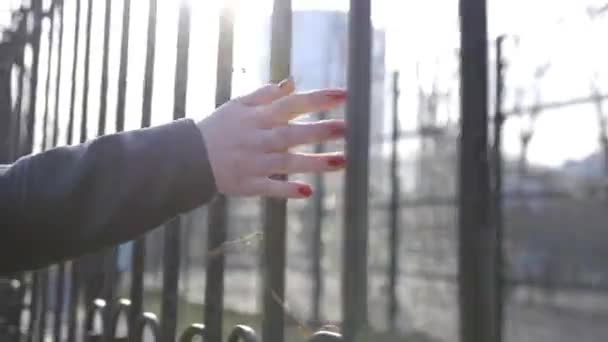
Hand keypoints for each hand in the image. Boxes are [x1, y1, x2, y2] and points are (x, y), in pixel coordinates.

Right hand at [197, 78, 346, 198]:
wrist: (189, 157)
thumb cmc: (219, 128)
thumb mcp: (238, 105)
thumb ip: (266, 95)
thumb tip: (292, 83)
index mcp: (257, 117)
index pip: (292, 104)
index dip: (317, 99)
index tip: (343, 95)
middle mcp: (258, 139)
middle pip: (292, 133)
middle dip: (319, 131)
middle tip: (345, 128)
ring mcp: (254, 163)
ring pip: (287, 162)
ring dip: (314, 162)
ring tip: (341, 161)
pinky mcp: (249, 184)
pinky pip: (270, 188)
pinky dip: (287, 190)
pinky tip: (307, 192)